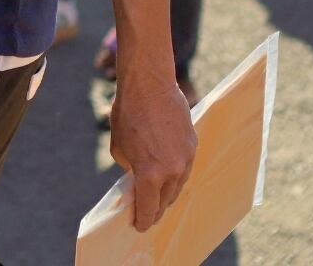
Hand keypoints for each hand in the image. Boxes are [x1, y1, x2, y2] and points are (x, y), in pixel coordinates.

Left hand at [108, 68, 198, 231]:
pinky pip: (185, 168)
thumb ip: (130, 169)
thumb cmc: (127, 115)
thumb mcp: (119, 149)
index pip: (149, 208)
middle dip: (156, 210)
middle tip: (148, 215)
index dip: (143, 220)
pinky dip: (176, 175)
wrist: (149, 86)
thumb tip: (137, 178)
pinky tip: (169, 175)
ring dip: (168, 194)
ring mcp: (186, 158)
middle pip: (166, 201)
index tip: (139, 226)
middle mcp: (172, 171)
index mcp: (151, 175)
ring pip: (178, 186)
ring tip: (159, 198)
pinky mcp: (193, 145)